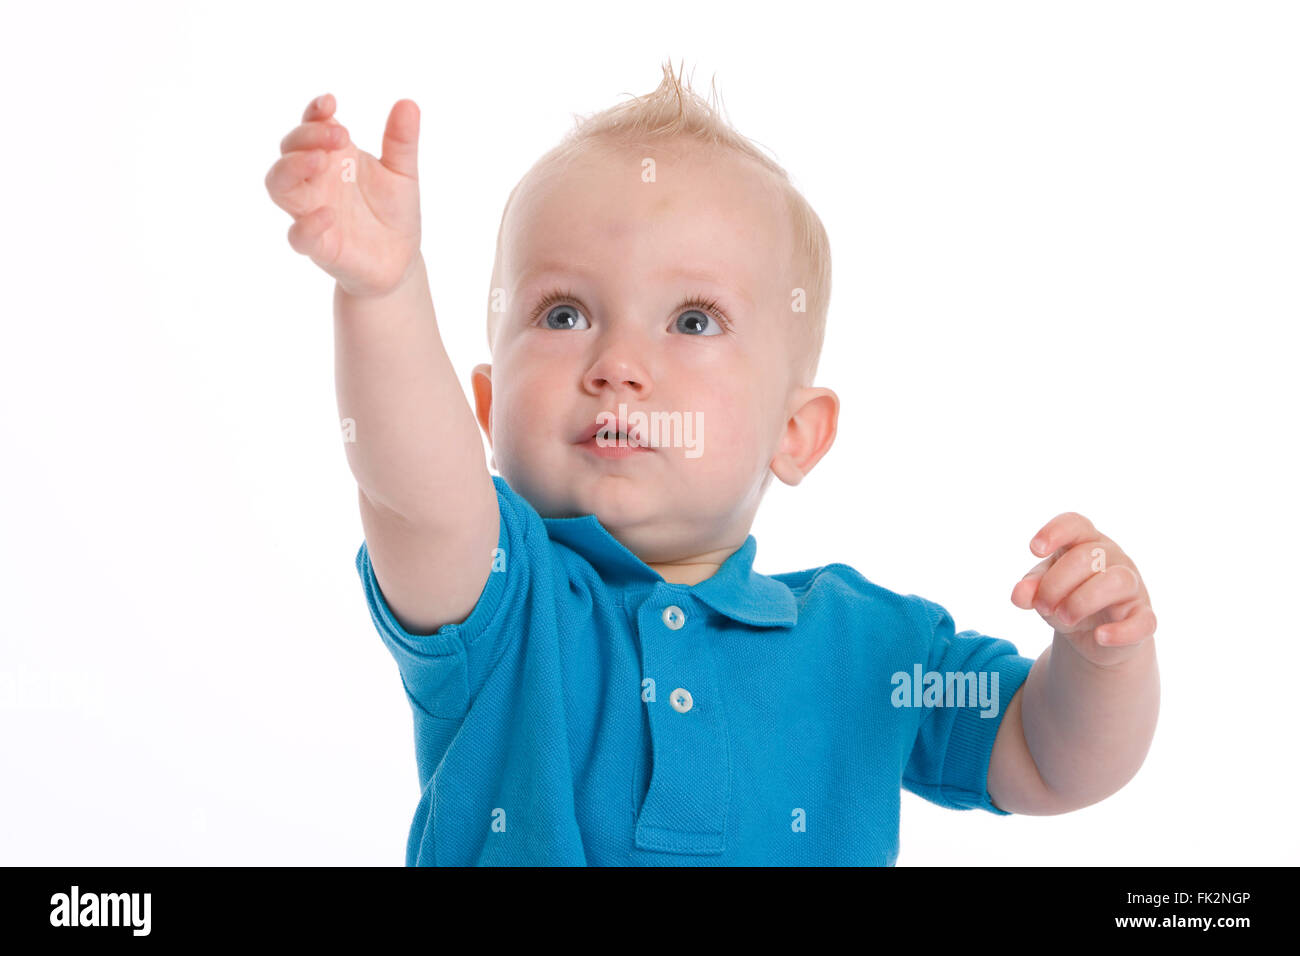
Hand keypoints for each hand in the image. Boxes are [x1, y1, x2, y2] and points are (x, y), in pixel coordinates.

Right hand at [265, 93, 421, 297]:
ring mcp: (311, 212)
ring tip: (320, 160)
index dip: (314, 112)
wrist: (401, 261)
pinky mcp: (318, 246)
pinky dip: (307, 225)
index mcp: (333, 157)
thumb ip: (402, 141)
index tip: (331, 102)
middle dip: (307, 136)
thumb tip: (408, 103)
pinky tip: (328, 214)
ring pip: (278, 186)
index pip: (311, 126)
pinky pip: (298, 236)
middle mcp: (316, 181)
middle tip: (341, 135)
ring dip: (292, 168)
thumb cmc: (393, 213)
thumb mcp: (403, 173)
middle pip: (289, 149)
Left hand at [1009, 512, 1156, 666]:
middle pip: (1087, 556)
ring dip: (1082, 601)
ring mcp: (1132, 587)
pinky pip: (1142, 621)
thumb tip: (1019, 595)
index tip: (1034, 550)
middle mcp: (1113, 558)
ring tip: (1063, 618)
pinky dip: (1121, 631)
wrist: (1093, 636)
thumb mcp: (1044, 591)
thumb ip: (1031, 588)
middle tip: (1043, 607)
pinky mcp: (1143, 618)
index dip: (1055, 532)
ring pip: (1117, 581)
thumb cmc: (1066, 599)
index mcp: (1085, 543)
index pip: (1075, 524)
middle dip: (1056, 584)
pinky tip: (1100, 636)